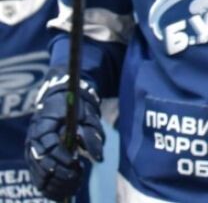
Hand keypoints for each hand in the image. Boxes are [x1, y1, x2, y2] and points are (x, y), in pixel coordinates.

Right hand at [25, 68, 104, 200]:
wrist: (61, 99)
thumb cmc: (77, 108)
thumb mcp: (87, 118)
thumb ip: (91, 137)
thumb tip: (99, 159)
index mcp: (44, 126)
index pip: (49, 146)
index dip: (62, 156)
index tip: (76, 162)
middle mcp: (33, 139)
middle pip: (41, 161)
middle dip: (60, 171)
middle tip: (76, 175)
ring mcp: (31, 149)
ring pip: (38, 171)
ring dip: (55, 180)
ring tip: (73, 181)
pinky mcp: (34, 157)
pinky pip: (37, 176)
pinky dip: (50, 184)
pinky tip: (64, 186)